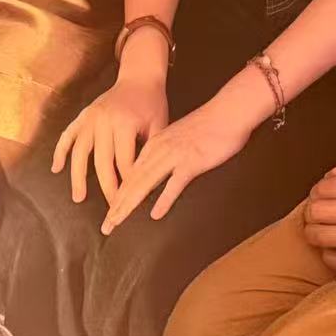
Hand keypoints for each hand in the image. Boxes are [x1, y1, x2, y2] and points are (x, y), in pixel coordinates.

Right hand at [52, 72, 168, 204]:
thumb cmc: (153, 102)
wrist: (140, 74)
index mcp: (125, 123)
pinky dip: (60, 152)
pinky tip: (56, 168)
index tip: (130, 204)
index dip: (128, 185)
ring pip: (79, 152)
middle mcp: (104, 121)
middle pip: (102, 163)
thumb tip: (149, 182)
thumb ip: (152, 150)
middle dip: (107, 189)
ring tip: (79, 198)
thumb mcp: (160, 124)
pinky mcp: (82, 115)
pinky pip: (67, 135)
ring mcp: (90, 118)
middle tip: (111, 211)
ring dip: (77, 177)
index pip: (125, 163)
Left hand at [99, 98, 251, 234]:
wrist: (229, 110)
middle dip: (117, 205)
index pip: (131, 173)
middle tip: (106, 226)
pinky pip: (175, 183)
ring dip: (130, 204)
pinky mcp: (192, 161)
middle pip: (133, 181)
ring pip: (146, 182)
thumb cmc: (209, 124)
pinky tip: (156, 214)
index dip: (118, 194)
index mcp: (156, 143)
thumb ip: (167, 152)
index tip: (110, 213)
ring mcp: (175, 155)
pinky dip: (164, 199)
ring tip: (118, 221)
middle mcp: (160, 149)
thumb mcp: (180, 136)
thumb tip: (158, 169)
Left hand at [301, 148, 335, 275]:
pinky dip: (329, 255)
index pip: (320, 189)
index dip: (317, 191)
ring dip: (315, 232)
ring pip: (319, 237)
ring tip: (324, 229)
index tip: (324, 195)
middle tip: (321, 212)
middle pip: (315, 212)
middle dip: (313, 210)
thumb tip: (331, 175)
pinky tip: (335, 247)